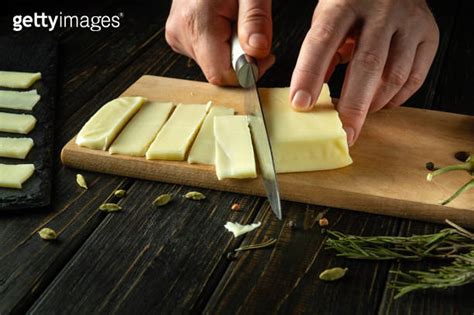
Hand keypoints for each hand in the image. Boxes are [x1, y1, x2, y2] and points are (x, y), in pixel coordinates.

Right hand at [165, 0, 275, 85]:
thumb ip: (255, 20)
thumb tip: (257, 52)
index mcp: (197, 22)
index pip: (222, 74)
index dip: (247, 72)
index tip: (263, 55)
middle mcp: (181, 33)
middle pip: (218, 71)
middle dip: (242, 59)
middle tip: (250, 31)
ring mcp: (177, 36)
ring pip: (212, 64)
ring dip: (232, 52)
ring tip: (235, 21)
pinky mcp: (178, 36)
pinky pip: (205, 54)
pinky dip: (221, 46)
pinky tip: (224, 24)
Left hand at [289, 0, 438, 145]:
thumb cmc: (354, 3)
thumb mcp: (328, 17)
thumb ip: (321, 52)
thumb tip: (311, 96)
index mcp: (344, 2)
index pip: (323, 41)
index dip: (310, 75)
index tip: (301, 104)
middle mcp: (380, 10)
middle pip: (367, 64)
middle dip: (353, 105)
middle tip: (344, 133)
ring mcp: (409, 21)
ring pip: (395, 74)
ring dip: (375, 102)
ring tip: (360, 114)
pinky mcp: (429, 34)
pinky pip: (416, 76)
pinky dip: (397, 97)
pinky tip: (383, 102)